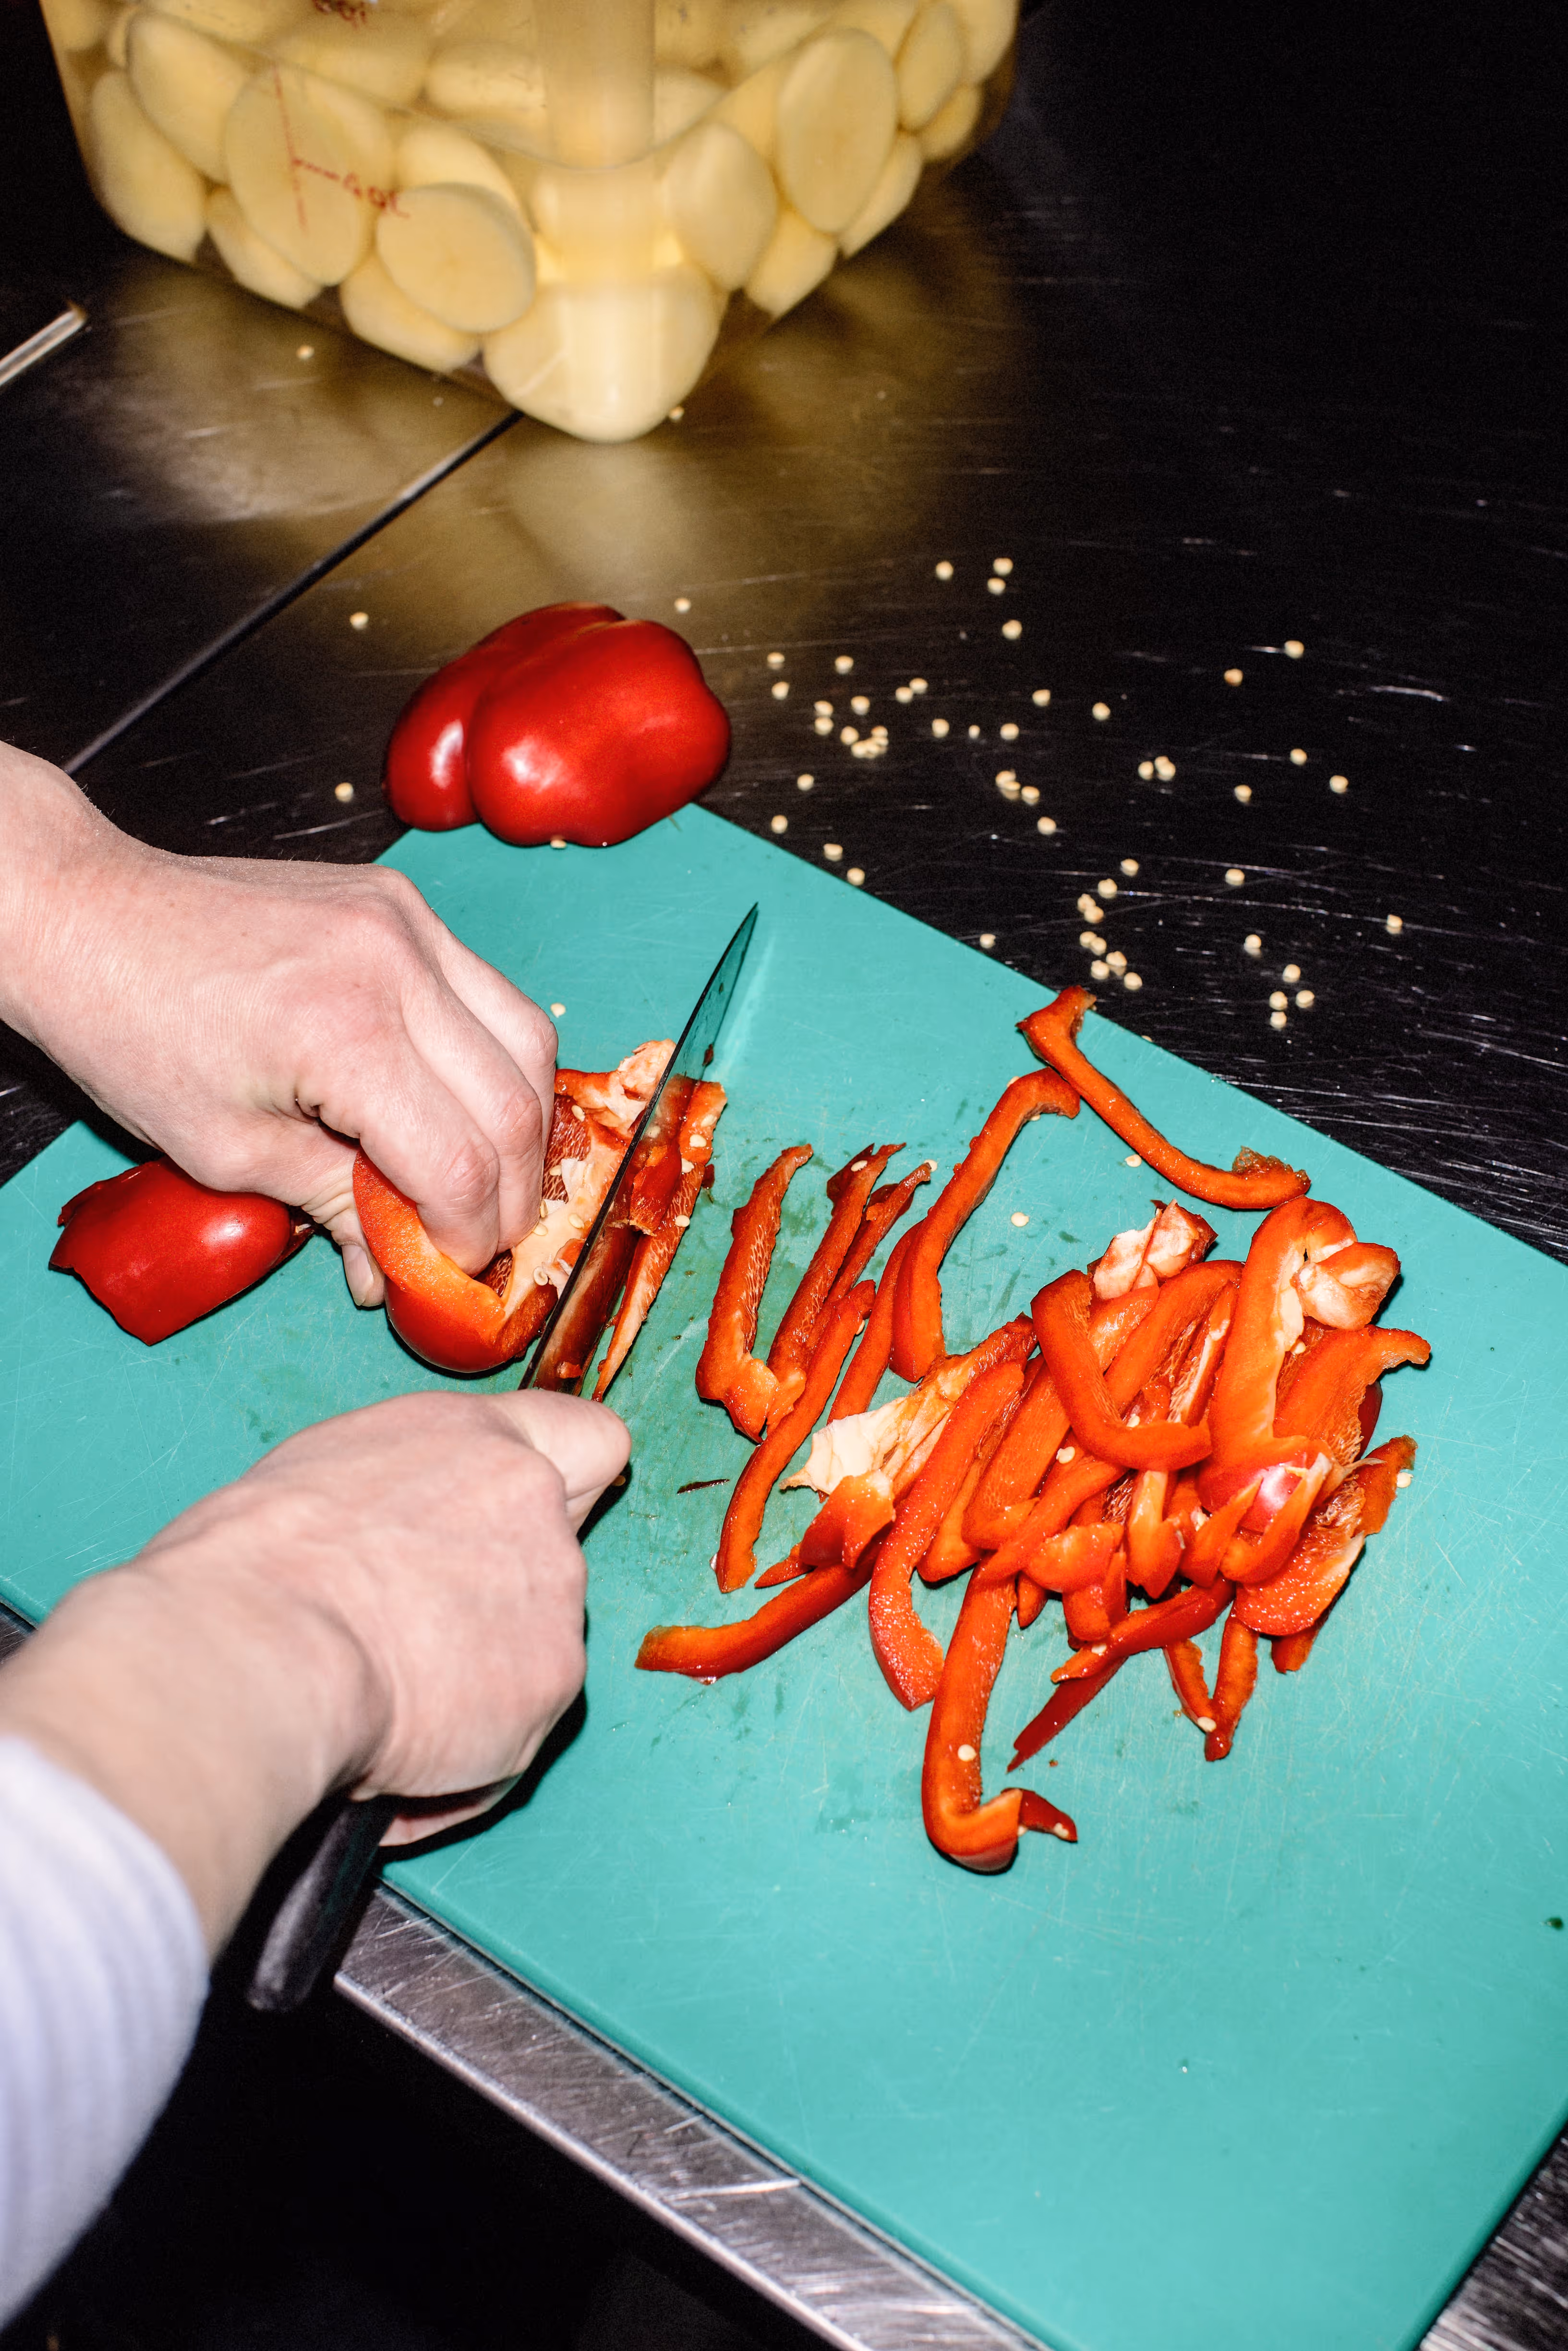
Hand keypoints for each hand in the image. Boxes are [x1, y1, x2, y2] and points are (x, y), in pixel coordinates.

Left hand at [0, 742, 555, 1297]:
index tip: (450, 1266)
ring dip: (522, 1122)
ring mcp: (407, 923)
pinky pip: (489, 989)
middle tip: (482, 1235)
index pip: (461, 1163)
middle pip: (515, 1105)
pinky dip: (493, 1056)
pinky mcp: (402, 903)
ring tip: (487, 1172)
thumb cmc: (130, 1029)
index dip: (468, 1235)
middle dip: (513, 1190)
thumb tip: (390, 1271)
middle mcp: (396, 966)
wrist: (86, 914)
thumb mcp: (224, 1149)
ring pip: (530, 1038)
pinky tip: (460, 1098)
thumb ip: (331, 1206)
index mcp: (346, 1034)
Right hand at [0, 1388, 629, 1948]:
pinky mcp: (552, 1683)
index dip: (567, 1489)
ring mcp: (554, 1594)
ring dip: (475, 1687)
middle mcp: (533, 1502)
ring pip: (530, 1655)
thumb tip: (393, 1556)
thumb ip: (401, 1502)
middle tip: (409, 1642)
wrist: (256, 1641)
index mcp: (475, 1437)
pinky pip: (511, 1737)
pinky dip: (460, 1761)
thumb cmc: (254, 1560)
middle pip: (549, 1562)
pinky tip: (386, 1754)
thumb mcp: (324, 1481)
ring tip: (378, 1708)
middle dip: (493, 1608)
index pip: (584, 1440)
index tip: (524, 1528)